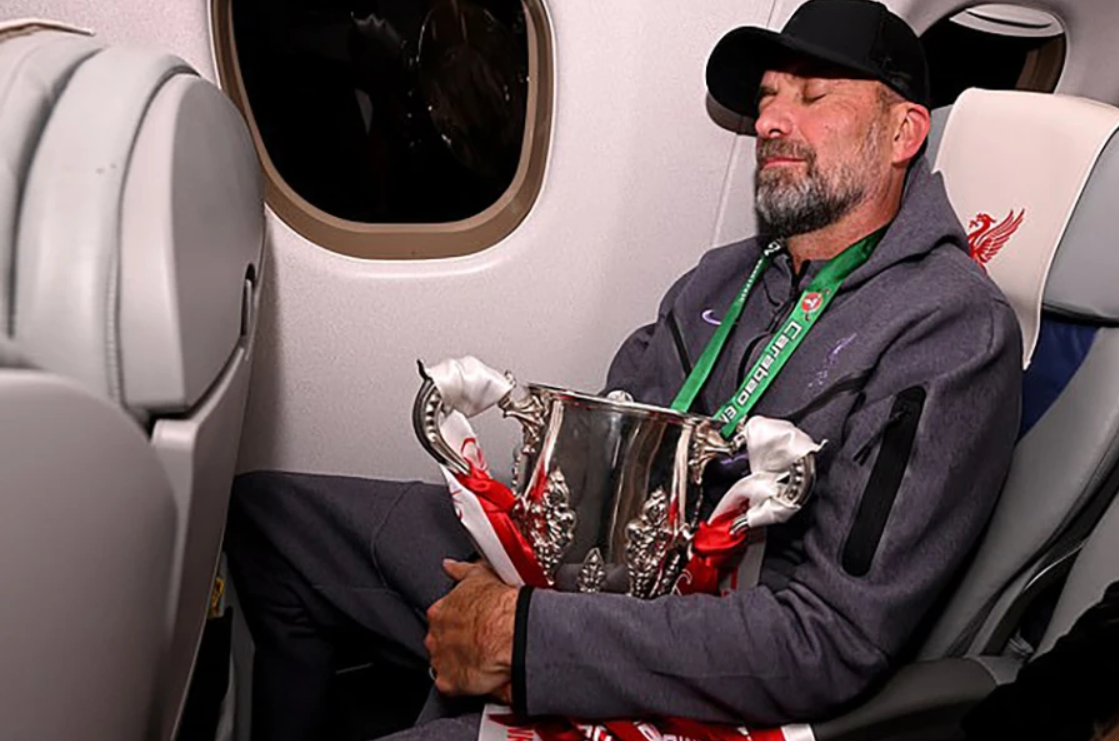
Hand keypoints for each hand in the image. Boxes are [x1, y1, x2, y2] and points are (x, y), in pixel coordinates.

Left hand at [425, 559, 517, 698]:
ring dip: (458, 663)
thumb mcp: (479, 577)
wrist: (511, 631)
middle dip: (454, 643)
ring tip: (481, 661)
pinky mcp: (449, 682)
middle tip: (477, 643)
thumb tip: (451, 565)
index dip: (456, 623)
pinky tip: (479, 677)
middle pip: (439, 642)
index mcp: (440, 612)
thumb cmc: (499, 605)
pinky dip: (463, 683)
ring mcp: (440, 659)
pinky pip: (452, 685)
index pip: (440, 620)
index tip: (469, 626)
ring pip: (444, 663)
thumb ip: (461, 571)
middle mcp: (435, 636)